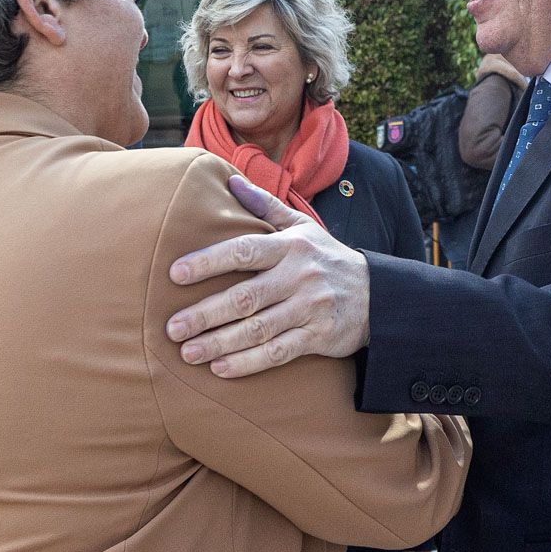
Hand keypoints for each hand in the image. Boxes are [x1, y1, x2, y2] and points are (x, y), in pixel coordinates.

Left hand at [166, 175, 371, 378]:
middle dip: (206, 314)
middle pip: (245, 296)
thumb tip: (230, 182)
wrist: (378, 295)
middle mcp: (300, 276)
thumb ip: (265, 206)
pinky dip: (248, 363)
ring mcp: (310, 308)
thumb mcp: (303, 226)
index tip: (175, 274)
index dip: (208, 262)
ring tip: (187, 352)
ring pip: (258, 329)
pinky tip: (220, 369)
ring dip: (220, 342)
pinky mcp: (318, 337)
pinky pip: (278, 353)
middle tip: (172, 327)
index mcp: (291, 246)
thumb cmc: (327, 258)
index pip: (243, 251)